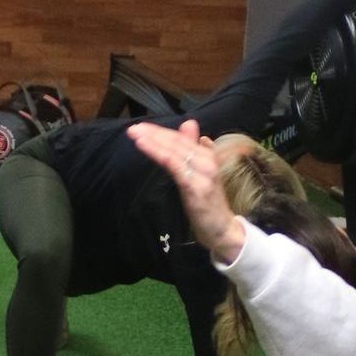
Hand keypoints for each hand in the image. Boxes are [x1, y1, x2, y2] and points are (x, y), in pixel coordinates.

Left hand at [124, 120, 244, 262]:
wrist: (223, 230)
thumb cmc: (208, 206)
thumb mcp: (200, 176)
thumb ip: (193, 151)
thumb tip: (190, 125)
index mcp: (207, 156)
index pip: (180, 138)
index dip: (161, 131)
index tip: (141, 127)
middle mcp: (206, 160)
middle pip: (176, 141)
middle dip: (153, 132)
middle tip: (133, 128)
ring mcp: (203, 172)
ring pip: (173, 150)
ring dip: (153, 139)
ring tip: (134, 133)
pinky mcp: (195, 186)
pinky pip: (173, 164)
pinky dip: (157, 152)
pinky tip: (143, 145)